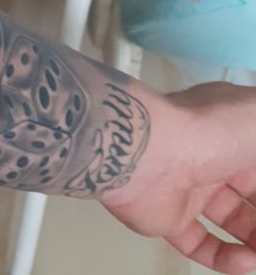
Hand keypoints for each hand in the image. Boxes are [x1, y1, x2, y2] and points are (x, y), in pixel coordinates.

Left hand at [101, 82, 255, 274]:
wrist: (145, 151)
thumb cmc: (204, 128)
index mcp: (234, 132)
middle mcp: (212, 158)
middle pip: (253, 195)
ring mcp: (190, 188)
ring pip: (234, 222)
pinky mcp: (168, 217)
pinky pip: (201, 244)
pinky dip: (225, 259)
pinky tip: (246, 264)